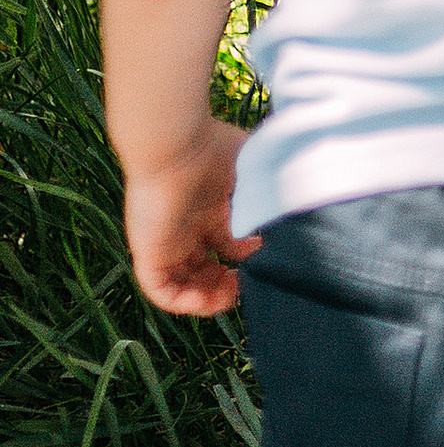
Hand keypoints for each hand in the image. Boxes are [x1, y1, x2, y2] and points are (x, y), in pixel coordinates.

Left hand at [126, 125, 258, 315]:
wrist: (176, 143)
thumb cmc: (212, 147)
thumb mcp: (251, 170)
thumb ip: (267, 191)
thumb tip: (292, 212)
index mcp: (209, 207)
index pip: (224, 244)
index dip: (245, 258)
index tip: (264, 254)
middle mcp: (186, 227)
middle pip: (202, 268)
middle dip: (225, 282)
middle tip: (245, 284)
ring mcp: (166, 241)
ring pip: (181, 283)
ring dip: (206, 298)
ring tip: (229, 295)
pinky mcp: (149, 251)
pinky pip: (160, 289)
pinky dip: (182, 303)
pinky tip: (206, 300)